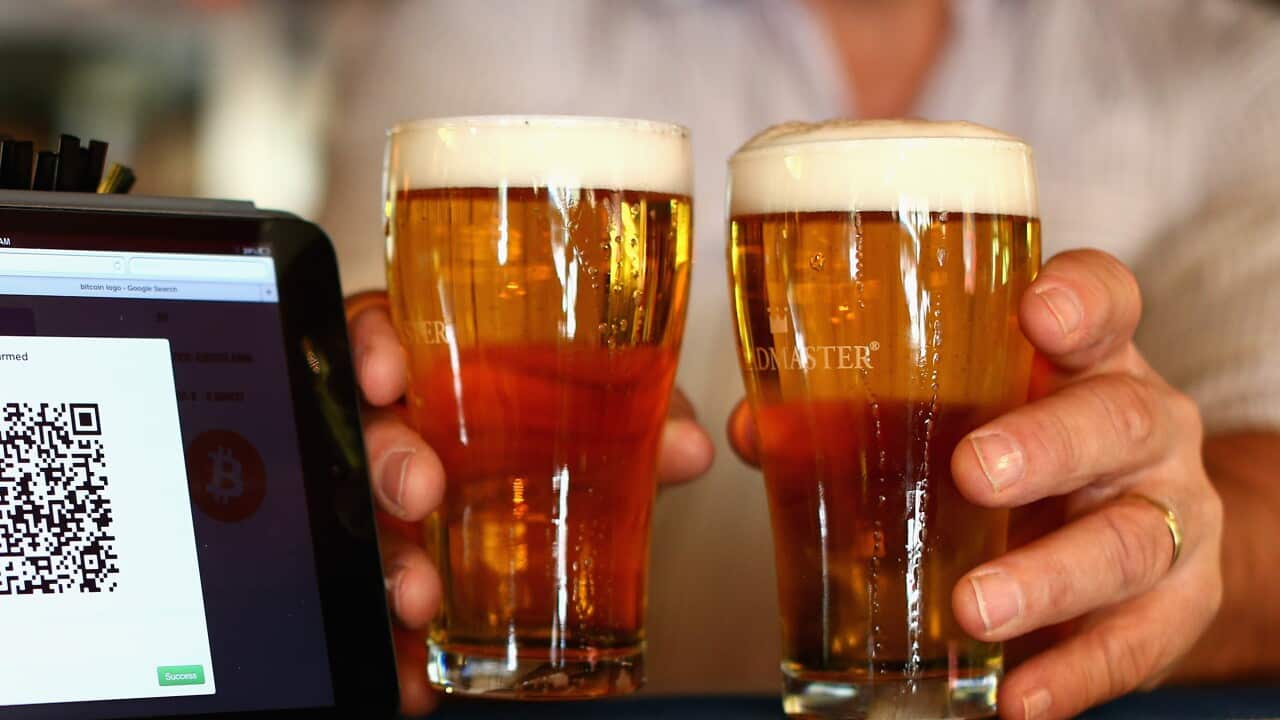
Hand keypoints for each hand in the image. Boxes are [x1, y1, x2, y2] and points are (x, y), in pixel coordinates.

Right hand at [346, 292, 714, 714]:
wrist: (554, 521)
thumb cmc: (557, 441)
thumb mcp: (602, 427)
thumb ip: (640, 426)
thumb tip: (689, 447)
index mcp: (437, 371)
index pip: (380, 333)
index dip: (370, 344)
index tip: (388, 375)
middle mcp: (402, 434)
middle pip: (362, 428)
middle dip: (384, 459)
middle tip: (421, 491)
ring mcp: (387, 508)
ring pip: (354, 522)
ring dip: (384, 561)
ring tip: (419, 598)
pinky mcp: (397, 575)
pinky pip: (371, 608)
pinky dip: (393, 650)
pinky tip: (413, 679)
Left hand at [728, 250, 1222, 719]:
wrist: (1130, 532)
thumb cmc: (1013, 448)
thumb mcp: (951, 417)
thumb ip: (852, 414)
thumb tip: (752, 431)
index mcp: (1082, 359)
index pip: (1104, 302)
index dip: (1080, 299)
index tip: (1035, 308)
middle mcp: (1139, 424)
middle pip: (1117, 416)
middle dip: (1048, 443)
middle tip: (974, 471)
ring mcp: (1166, 513)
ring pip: (1130, 537)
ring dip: (1050, 576)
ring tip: (976, 607)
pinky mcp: (1179, 602)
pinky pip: (1138, 641)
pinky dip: (1076, 672)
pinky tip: (1018, 699)